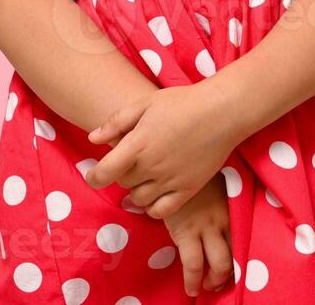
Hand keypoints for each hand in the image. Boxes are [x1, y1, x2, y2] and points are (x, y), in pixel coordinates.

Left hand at [84, 83, 243, 218]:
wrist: (221, 112)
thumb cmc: (182, 103)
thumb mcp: (145, 104)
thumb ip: (117, 122)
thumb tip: (93, 138)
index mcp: (137, 144)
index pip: (105, 172)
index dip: (94, 177)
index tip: (93, 176)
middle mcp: (151, 166)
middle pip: (123, 183)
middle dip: (122, 173)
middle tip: (132, 161)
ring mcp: (170, 180)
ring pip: (139, 199)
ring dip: (136, 190)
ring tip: (145, 175)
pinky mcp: (188, 190)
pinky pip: (161, 211)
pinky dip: (153, 207)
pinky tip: (155, 194)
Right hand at [159, 173, 232, 296]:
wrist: (171, 161)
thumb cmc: (189, 168)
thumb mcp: (210, 179)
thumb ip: (216, 194)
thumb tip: (215, 202)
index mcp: (232, 207)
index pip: (243, 238)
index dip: (241, 259)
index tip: (235, 268)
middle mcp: (224, 219)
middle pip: (236, 254)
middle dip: (229, 274)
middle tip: (220, 282)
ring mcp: (206, 227)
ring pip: (220, 264)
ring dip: (215, 280)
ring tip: (207, 286)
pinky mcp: (186, 233)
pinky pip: (193, 264)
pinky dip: (193, 280)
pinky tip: (191, 289)